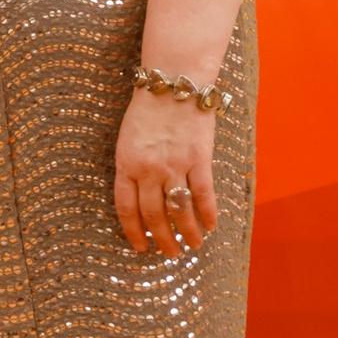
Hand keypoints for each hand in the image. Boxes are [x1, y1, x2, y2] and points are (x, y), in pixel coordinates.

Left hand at [113, 90, 216, 257]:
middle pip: (154, 215)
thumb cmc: (147, 112)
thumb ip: (132, 169)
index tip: (141, 247)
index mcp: (126, 165)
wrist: (173, 85)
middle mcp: (148, 169)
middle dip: (163, 239)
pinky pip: (204, 194)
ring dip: (188, 232)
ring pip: (180, 210)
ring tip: (193, 246)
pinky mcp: (199, 159)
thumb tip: (139, 201)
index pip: (126, 209)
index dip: (134, 232)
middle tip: (169, 253)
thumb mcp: (127, 141)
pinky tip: (211, 226)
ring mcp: (174, 165)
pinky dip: (208, 213)